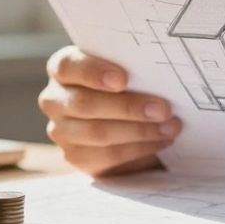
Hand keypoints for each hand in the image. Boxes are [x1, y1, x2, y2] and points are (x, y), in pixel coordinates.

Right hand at [38, 45, 181, 175]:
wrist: (124, 117)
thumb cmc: (127, 83)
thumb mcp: (126, 69)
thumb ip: (132, 66)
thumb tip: (160, 74)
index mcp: (63, 68)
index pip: (68, 66)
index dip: (93, 72)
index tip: (123, 79)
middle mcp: (54, 99)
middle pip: (84, 104)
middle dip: (128, 107)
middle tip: (162, 109)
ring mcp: (61, 131)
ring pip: (97, 133)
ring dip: (139, 131)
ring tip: (169, 127)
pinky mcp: (75, 157)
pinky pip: (106, 156)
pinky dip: (138, 149)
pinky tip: (160, 141)